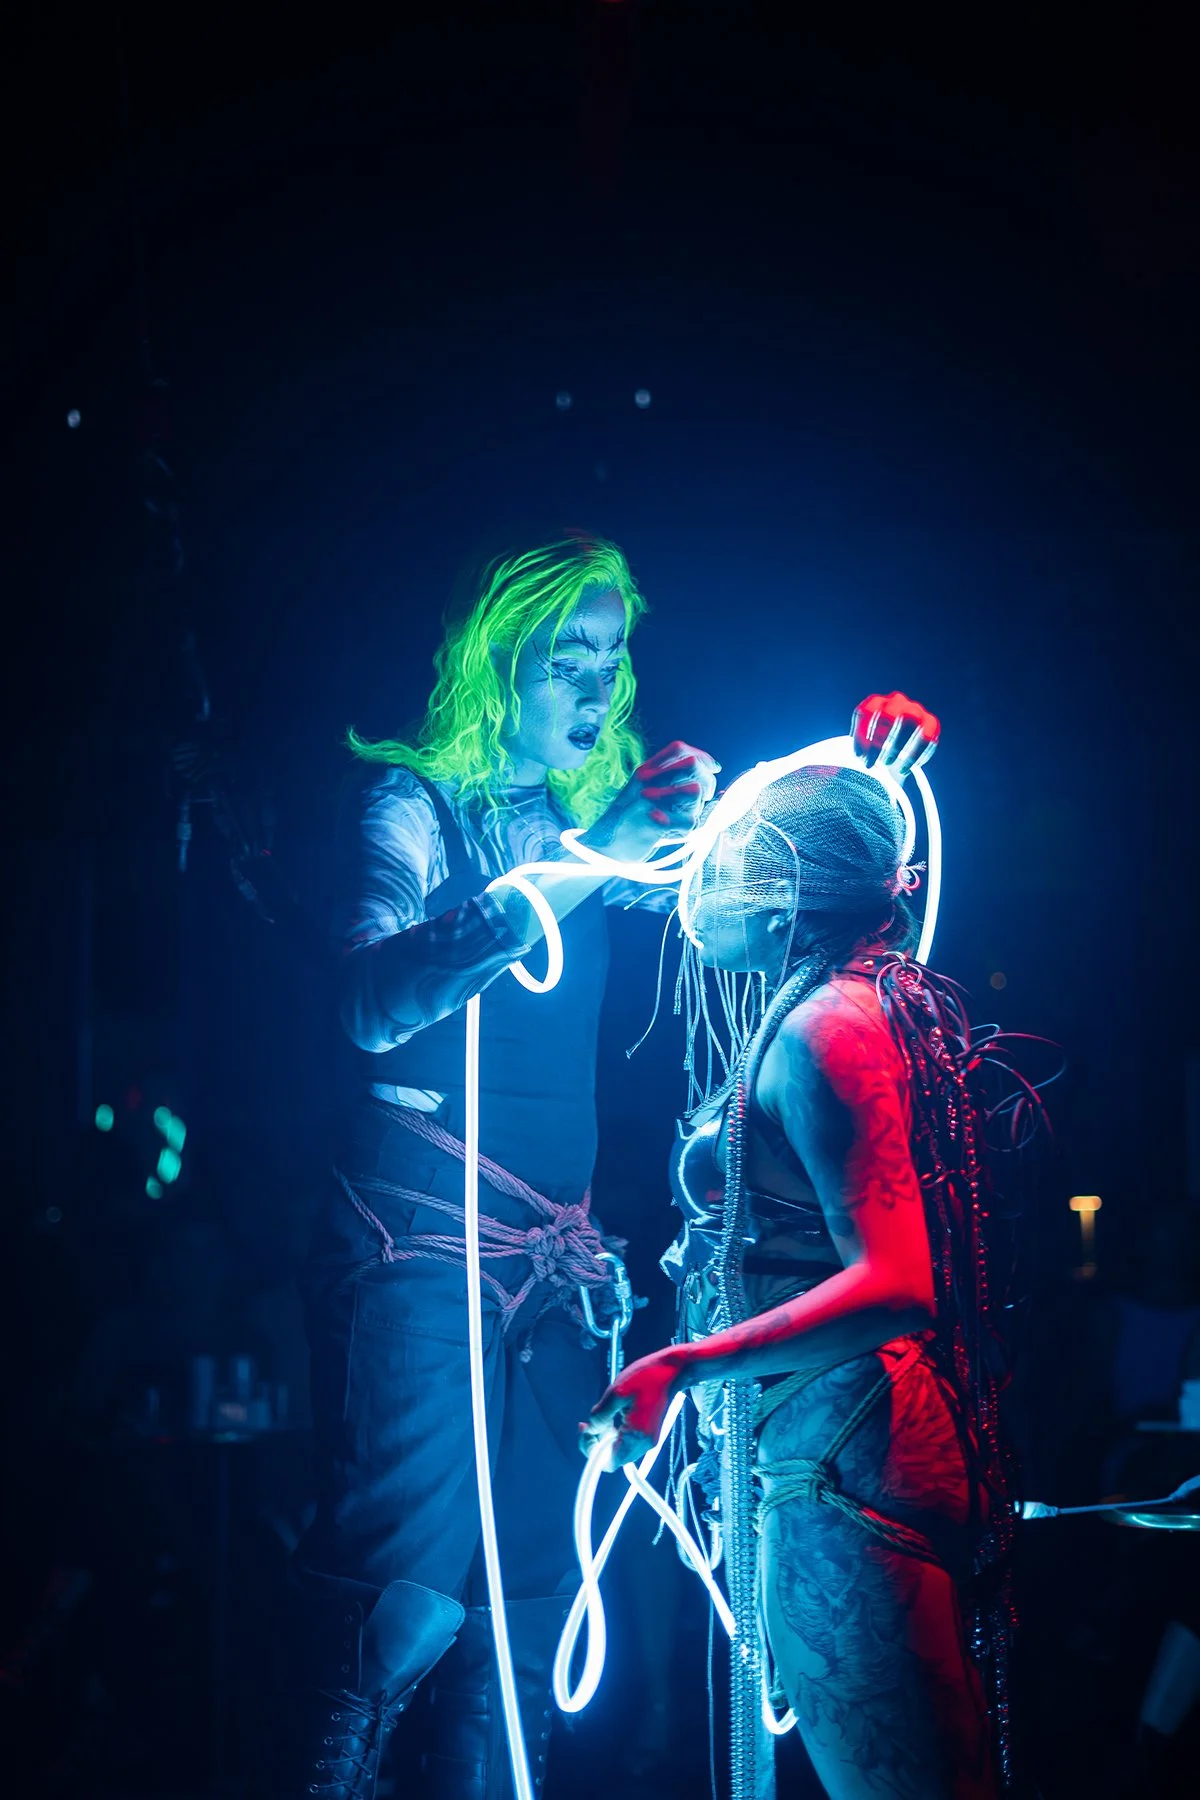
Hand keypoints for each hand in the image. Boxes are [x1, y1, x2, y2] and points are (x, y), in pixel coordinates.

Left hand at [580, 1347, 682, 1468]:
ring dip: (605, 1437)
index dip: (592, 1450)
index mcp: (637, 1436)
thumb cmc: (646, 1378)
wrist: (670, 1371)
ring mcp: (647, 1439)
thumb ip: (601, 1415)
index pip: (609, 1462)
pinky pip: (626, 1441)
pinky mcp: (647, 1433)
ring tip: (602, 1416)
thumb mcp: (616, 1393)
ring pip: (618, 1449)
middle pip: (613, 1457)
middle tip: (587, 1423)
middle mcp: (644, 1443)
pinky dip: (615, 1433)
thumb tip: (592, 1430)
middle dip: (597, 1442)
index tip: (586, 1431)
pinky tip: (613, 1416)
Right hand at [587, 742, 719, 859]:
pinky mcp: (655, 823)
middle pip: (692, 765)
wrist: (604, 847)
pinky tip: (672, 832)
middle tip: (702, 797)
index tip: (713, 769)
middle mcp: (647, 781)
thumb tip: (709, 770)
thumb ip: (669, 778)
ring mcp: (650, 801)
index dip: (704, 757)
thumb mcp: (643, 790)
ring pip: (695, 792)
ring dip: (696, 807)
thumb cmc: (629, 820)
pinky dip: (686, 829)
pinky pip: (690, 821)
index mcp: (646, 771)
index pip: (680, 749)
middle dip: (707, 782)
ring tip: (682, 816)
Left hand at [851, 693, 939, 779]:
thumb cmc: (873, 749)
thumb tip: (855, 764)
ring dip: (900, 746)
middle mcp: (896, 701)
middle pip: (888, 715)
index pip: (866, 712)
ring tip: (889, 766)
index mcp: (875, 703)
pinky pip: (927, 737)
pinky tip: (904, 769)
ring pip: (911, 723)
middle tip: (874, 763)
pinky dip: (916, 755)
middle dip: (880, 742)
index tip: (857, 757)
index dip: (861, 735)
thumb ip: (858, 750)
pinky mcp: (931, 723)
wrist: (893, 750)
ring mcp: (915, 710)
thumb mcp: (861, 746)